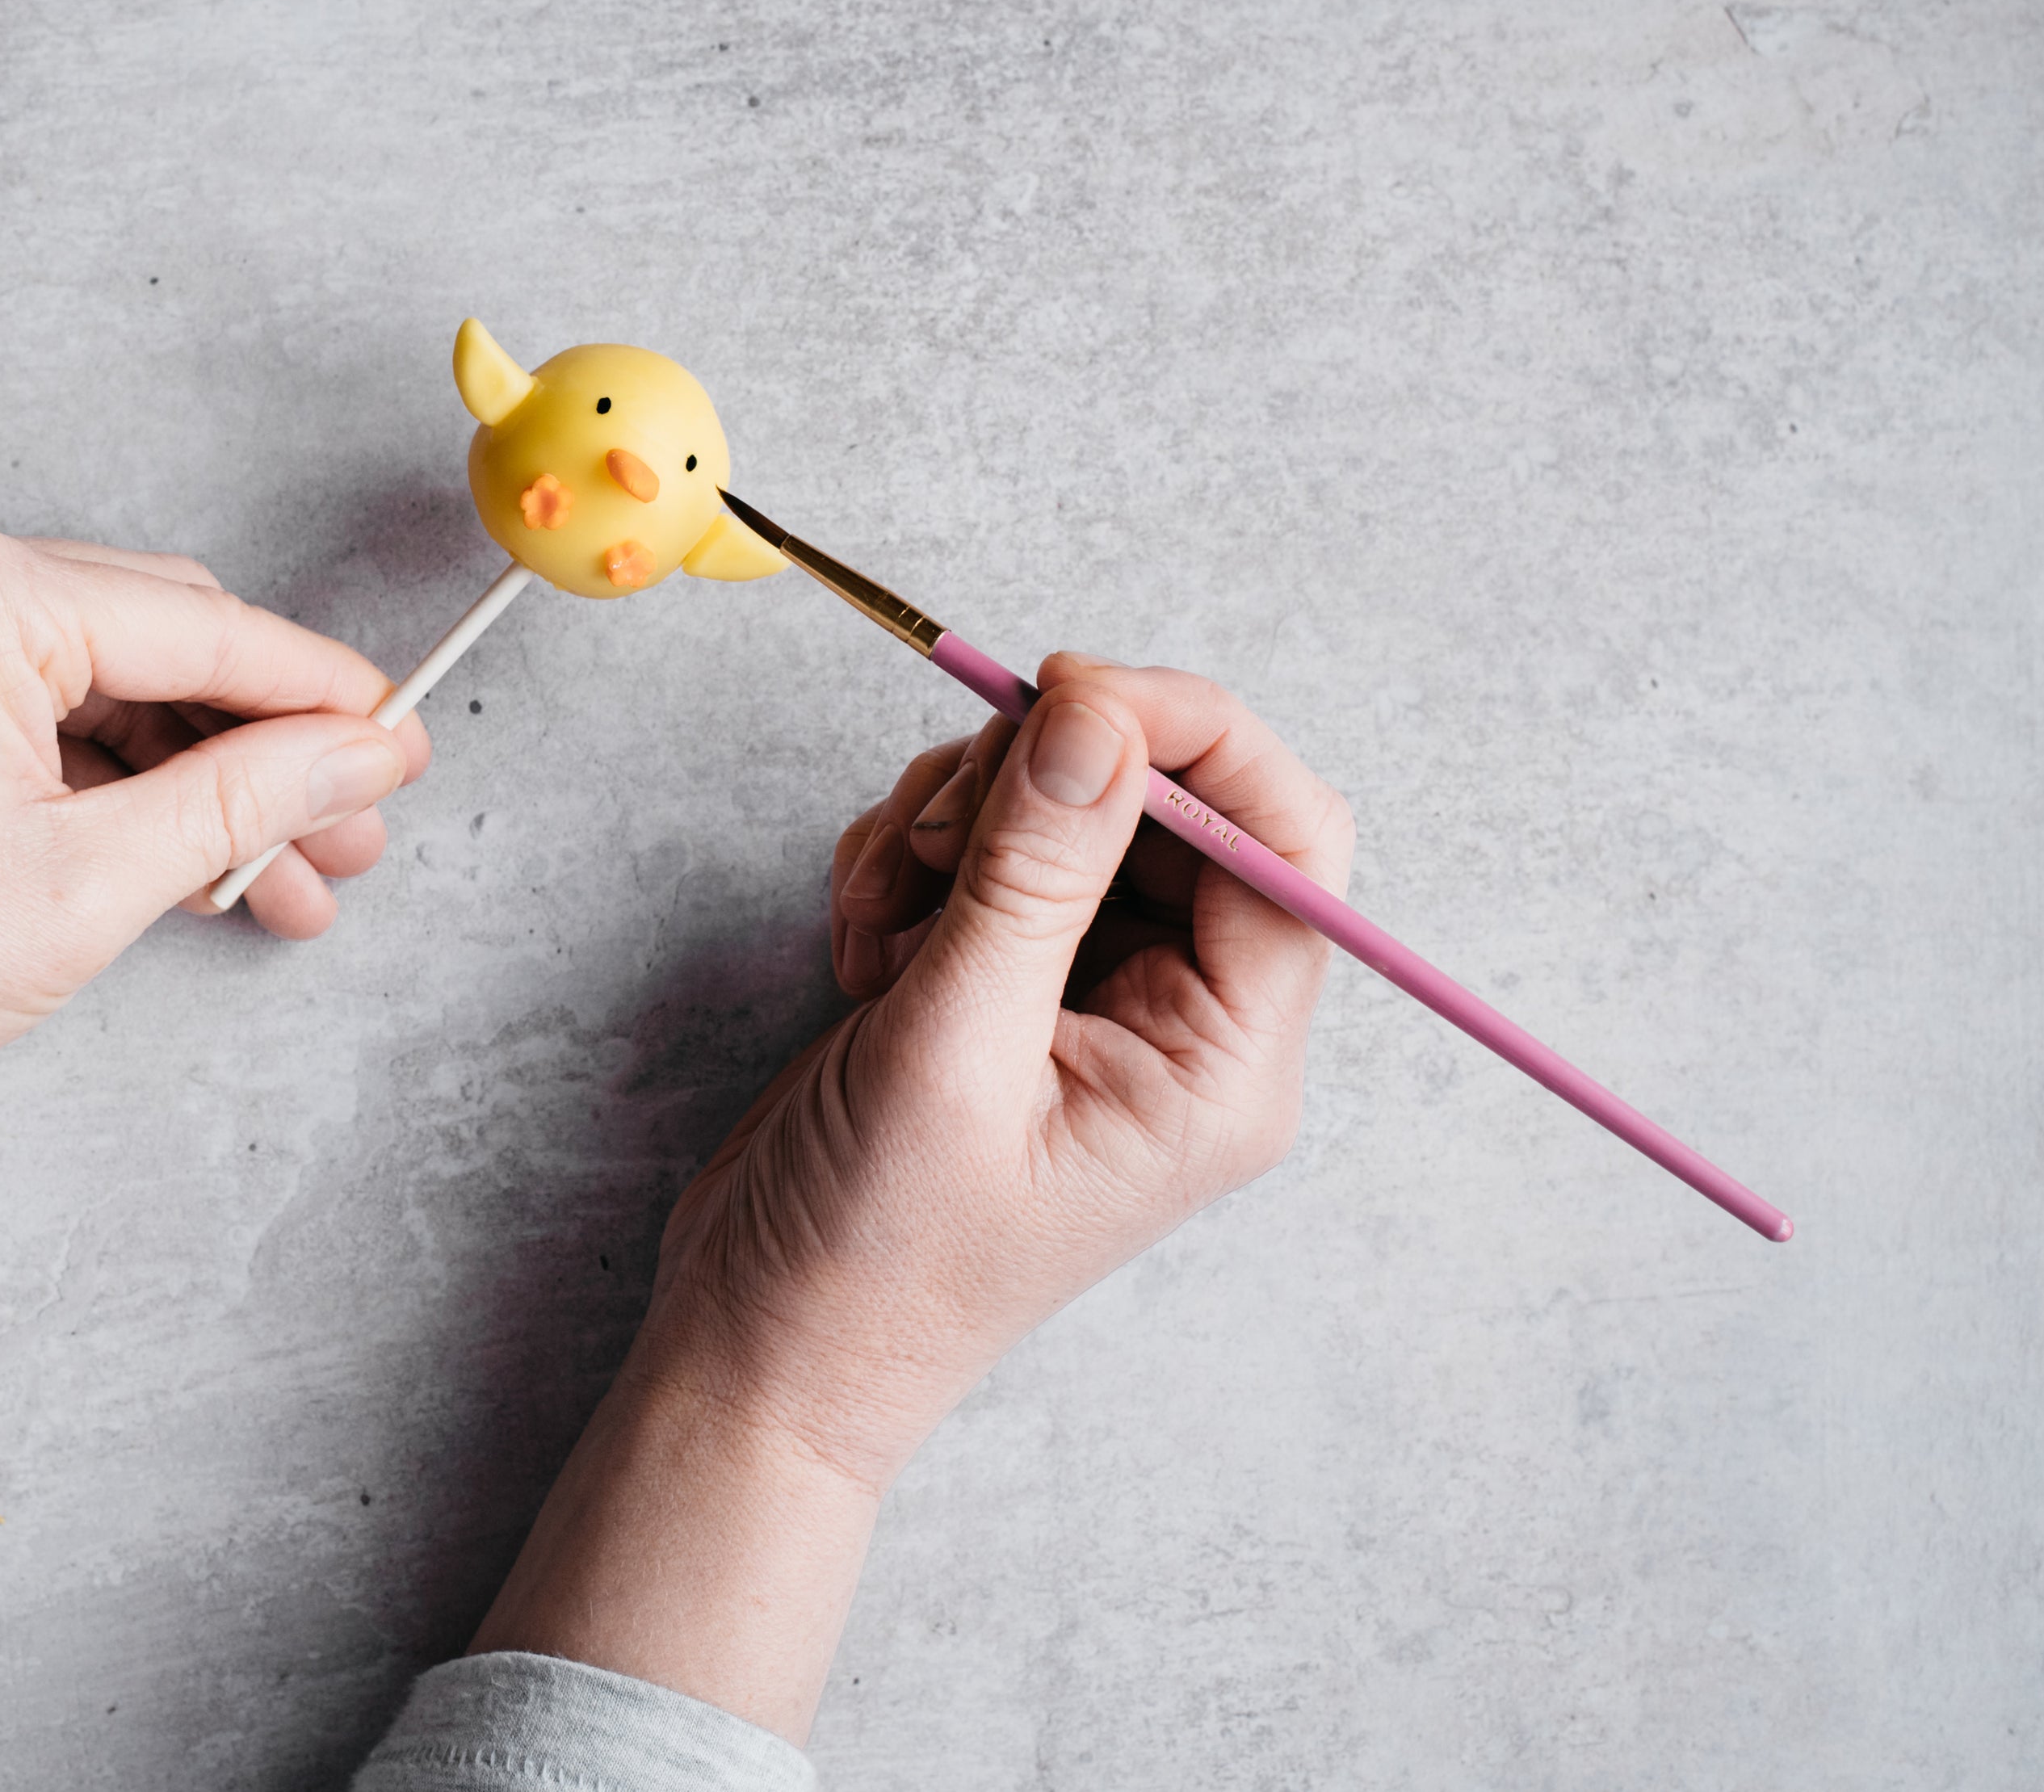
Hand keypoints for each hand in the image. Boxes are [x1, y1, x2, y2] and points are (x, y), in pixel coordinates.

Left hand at [0, 516, 431, 1155]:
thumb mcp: (95, 880)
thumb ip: (249, 795)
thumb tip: (366, 753)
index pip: (200, 628)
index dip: (320, 696)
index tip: (405, 742)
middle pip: (160, 642)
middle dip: (264, 748)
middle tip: (353, 835)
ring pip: (109, 681)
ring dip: (200, 776)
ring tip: (290, 879)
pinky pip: (39, 702)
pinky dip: (116, 779)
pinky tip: (200, 863)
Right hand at [472, 656, 1351, 1736]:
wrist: (763, 1350)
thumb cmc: (872, 1259)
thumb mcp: (952, 1052)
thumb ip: (1032, 873)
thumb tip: (1096, 711)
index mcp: (1221, 1060)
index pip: (1281, 839)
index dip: (1190, 737)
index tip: (1067, 692)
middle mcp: (1177, 1018)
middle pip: (1165, 800)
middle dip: (1036, 781)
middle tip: (937, 839)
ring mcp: (1085, 993)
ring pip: (1060, 805)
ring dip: (954, 822)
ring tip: (885, 923)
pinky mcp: (999, 977)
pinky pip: (982, 845)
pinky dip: (908, 861)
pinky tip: (862, 947)